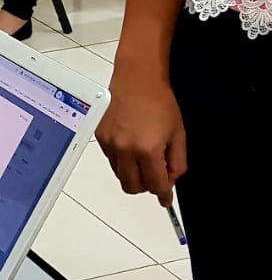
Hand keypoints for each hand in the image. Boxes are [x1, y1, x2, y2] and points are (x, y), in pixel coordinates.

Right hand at [96, 61, 185, 203]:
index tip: (165, 199)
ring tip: (142, 157)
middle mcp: (125, 149)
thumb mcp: (178, 134)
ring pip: (120, 174)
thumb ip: (177, 163)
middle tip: (154, 177)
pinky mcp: (100, 136)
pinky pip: (110, 159)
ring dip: (132, 174)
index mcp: (148, 150)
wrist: (137, 80)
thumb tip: (169, 180)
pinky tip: (130, 144)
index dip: (164, 194)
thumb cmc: (159, 102)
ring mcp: (110, 143)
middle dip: (146, 186)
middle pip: (132, 187)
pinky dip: (121, 159)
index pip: (155, 185)